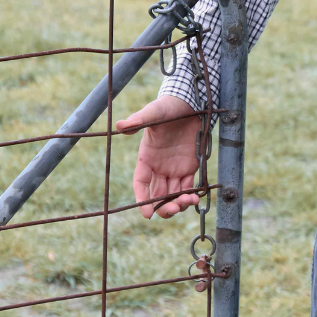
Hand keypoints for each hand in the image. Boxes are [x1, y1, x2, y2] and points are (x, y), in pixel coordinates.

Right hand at [117, 94, 201, 218]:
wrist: (190, 103)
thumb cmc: (168, 107)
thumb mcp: (153, 113)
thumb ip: (139, 120)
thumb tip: (121, 125)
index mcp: (146, 158)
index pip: (141, 184)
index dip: (142, 199)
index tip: (147, 213)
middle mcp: (158, 167)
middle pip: (157, 194)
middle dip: (163, 206)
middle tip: (173, 209)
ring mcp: (174, 168)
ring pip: (173, 194)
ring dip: (178, 203)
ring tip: (188, 201)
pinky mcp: (189, 166)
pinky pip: (188, 186)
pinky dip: (190, 195)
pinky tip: (195, 198)